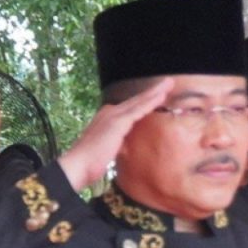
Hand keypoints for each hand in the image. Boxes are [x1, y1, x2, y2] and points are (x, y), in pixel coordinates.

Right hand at [57, 78, 174, 189]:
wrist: (79, 164)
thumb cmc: (90, 162)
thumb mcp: (106, 149)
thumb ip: (115, 143)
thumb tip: (122, 146)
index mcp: (106, 118)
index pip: (129, 108)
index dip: (144, 101)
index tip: (157, 95)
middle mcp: (109, 112)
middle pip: (136, 100)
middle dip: (153, 91)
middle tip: (168, 82)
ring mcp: (114, 116)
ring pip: (139, 101)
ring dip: (155, 92)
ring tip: (169, 83)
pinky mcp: (119, 122)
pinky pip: (139, 110)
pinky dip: (151, 102)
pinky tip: (162, 96)